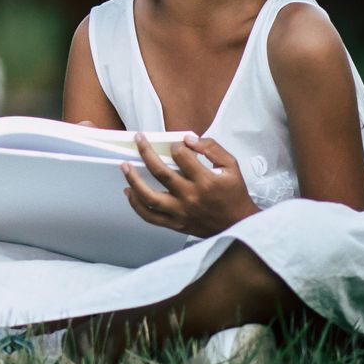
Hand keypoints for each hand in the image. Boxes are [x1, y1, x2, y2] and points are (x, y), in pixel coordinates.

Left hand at [121, 132, 258, 237]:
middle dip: (146, 153)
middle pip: (161, 173)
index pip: (182, 157)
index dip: (175, 145)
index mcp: (206, 181)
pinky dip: (136, 205)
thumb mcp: (231, 166)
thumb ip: (212, 148)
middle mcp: (190, 197)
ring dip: (133, 180)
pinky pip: (150, 216)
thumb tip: (189, 139)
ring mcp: (181, 212)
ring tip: (125, 166)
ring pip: (150, 197)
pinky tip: (129, 192)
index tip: (174, 143)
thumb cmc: (234, 194)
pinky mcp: (175, 223)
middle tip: (138, 140)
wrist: (238, 225)